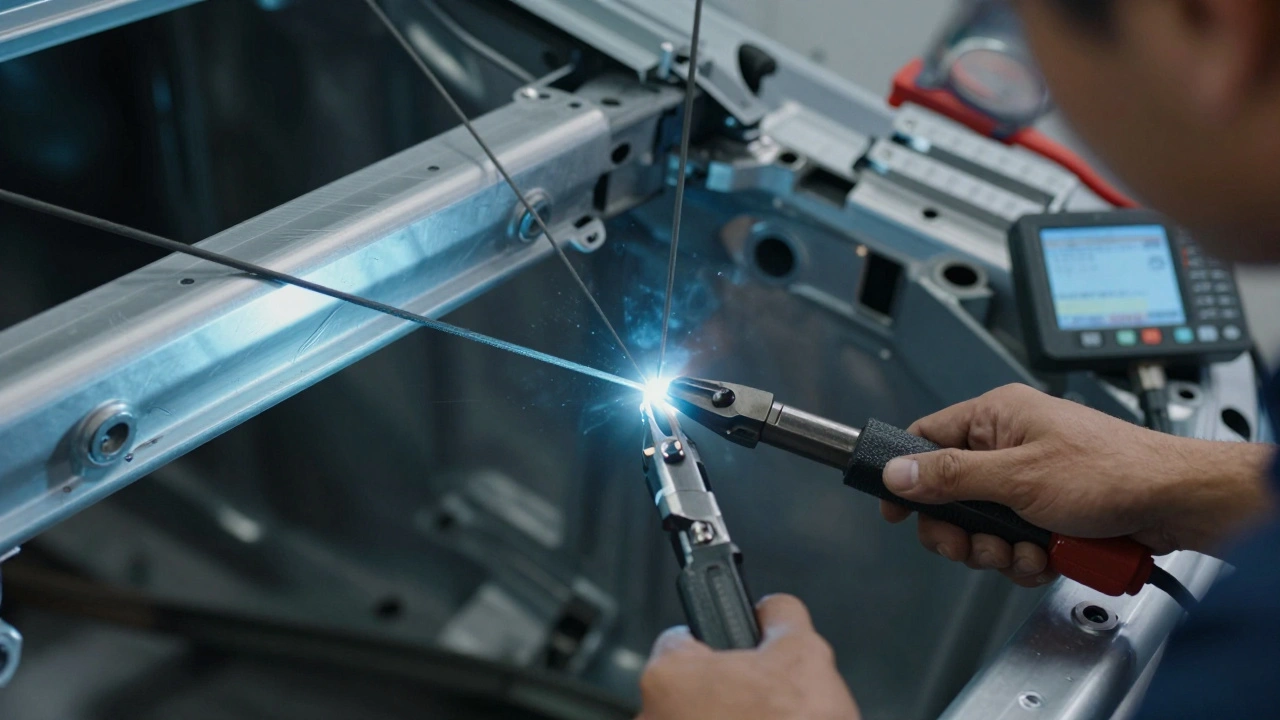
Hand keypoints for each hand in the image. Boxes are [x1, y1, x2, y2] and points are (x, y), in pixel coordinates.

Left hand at [637, 595, 859, 719]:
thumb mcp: (805, 653)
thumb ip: (780, 615)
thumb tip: (772, 609)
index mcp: (668, 676)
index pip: (682, 638)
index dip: (721, 644)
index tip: (741, 655)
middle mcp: (652, 718)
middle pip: (691, 687)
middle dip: (728, 690)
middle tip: (764, 699)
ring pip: (697, 719)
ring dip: (728, 719)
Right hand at [879, 384, 1274, 585]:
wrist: (1176, 503)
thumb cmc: (1113, 471)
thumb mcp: (1019, 477)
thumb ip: (952, 476)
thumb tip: (897, 472)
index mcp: (997, 416)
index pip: (927, 437)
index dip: (907, 476)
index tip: (898, 511)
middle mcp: (1010, 443)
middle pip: (951, 493)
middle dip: (963, 531)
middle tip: (974, 547)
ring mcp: (1030, 478)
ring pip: (983, 525)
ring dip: (999, 550)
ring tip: (1027, 550)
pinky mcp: (1049, 509)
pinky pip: (1014, 539)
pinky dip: (1025, 556)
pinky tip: (1046, 556)